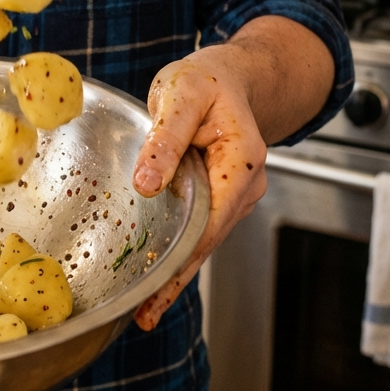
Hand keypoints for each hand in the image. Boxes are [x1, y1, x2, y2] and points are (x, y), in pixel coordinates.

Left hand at [131, 48, 266, 330]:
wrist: (227, 77)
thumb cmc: (205, 81)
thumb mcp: (181, 95)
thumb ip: (165, 138)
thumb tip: (147, 184)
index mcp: (243, 160)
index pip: (212, 218)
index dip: (185, 254)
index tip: (159, 282)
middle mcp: (245, 186)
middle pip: (209, 239)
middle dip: (178, 277)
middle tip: (144, 313)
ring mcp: (234, 196)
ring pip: (204, 240)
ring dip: (177, 272)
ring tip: (145, 310)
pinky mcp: (218, 199)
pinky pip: (198, 230)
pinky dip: (178, 254)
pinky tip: (158, 280)